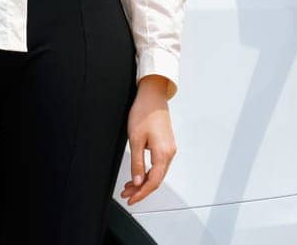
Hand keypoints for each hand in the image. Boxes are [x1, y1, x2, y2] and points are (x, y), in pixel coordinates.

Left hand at [120, 77, 176, 205]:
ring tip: (129, 187)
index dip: (142, 193)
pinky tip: (138, 174)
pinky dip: (147, 172)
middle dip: (141, 190)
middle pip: (157, 179)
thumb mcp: (135, 140)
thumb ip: (137, 164)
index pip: (153, 181)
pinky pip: (158, 165)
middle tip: (126, 194)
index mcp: (163, 153)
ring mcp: (169, 149)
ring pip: (157, 173)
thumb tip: (137, 182)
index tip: (131, 199)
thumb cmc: (144, 113)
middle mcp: (169, 153)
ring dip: (144, 182)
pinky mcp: (166, 145)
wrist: (152, 96)